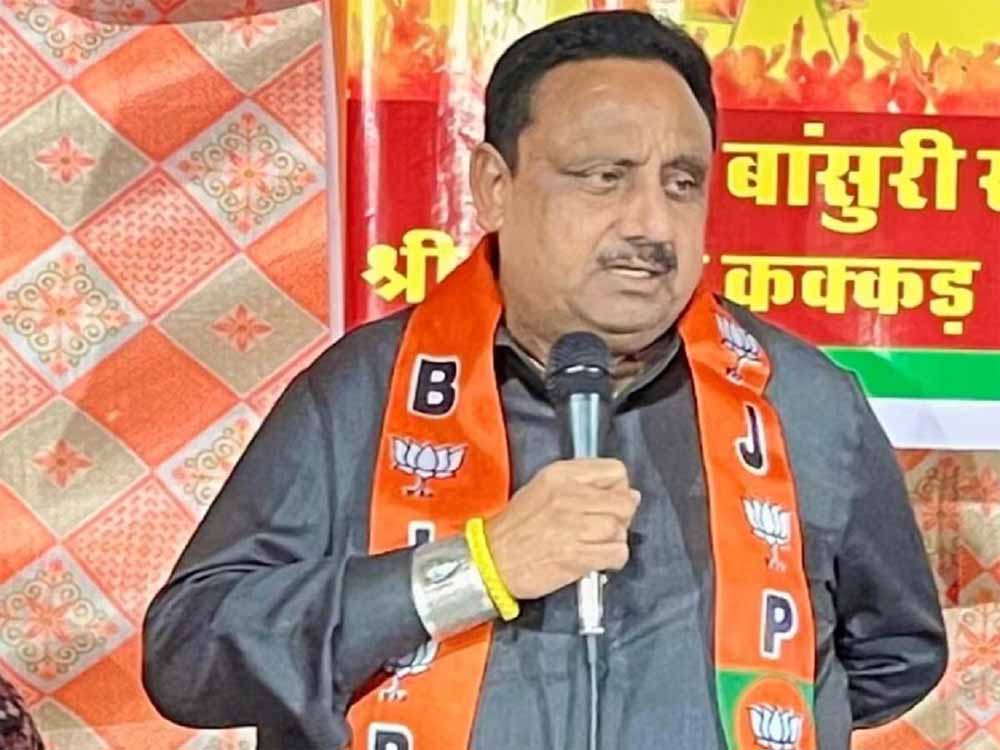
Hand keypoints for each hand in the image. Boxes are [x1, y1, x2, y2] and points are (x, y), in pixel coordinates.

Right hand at [484, 458, 639, 600]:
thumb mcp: (544, 488)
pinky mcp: (577, 554)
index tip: (607, 503)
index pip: (616, 472)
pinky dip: (612, 559)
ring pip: (620, 529)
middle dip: (620, 518)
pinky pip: (616, 553)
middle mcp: (569, 496)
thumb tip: (630, 494)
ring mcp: (573, 525)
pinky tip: (596, 559)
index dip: (618, 489)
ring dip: (613, 540)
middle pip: (624, 502)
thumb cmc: (517, 527)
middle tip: (602, 528)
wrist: (492, 560)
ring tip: (594, 544)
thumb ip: (584, 485)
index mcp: (561, 475)